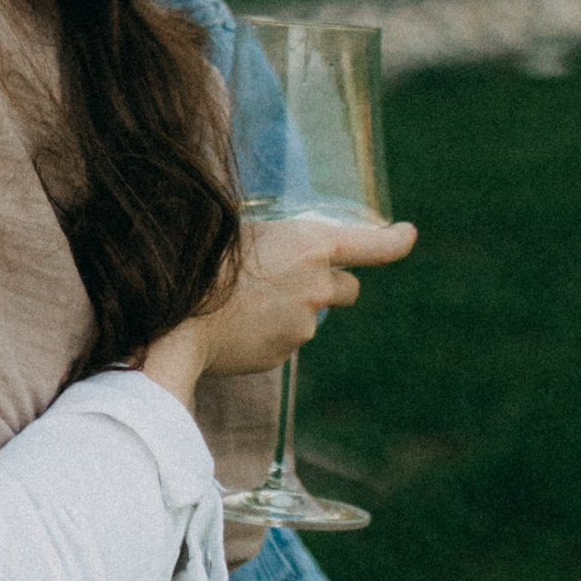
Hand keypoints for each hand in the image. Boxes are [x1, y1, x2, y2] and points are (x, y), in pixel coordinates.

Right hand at [138, 213, 416, 405]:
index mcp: (311, 245)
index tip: (407, 234)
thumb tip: (269, 237)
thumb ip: (270, 237)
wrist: (173, 319)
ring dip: (289, 307)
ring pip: (309, 314)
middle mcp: (317, 286)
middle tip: (290, 275)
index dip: (394, 240)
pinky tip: (232, 322)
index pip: (373, 246)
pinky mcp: (283, 354)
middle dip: (328, 283)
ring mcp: (303, 326)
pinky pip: (283, 339)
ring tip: (240, 299)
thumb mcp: (236, 226)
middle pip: (348, 287)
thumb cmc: (198, 259)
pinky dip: (267, 332)